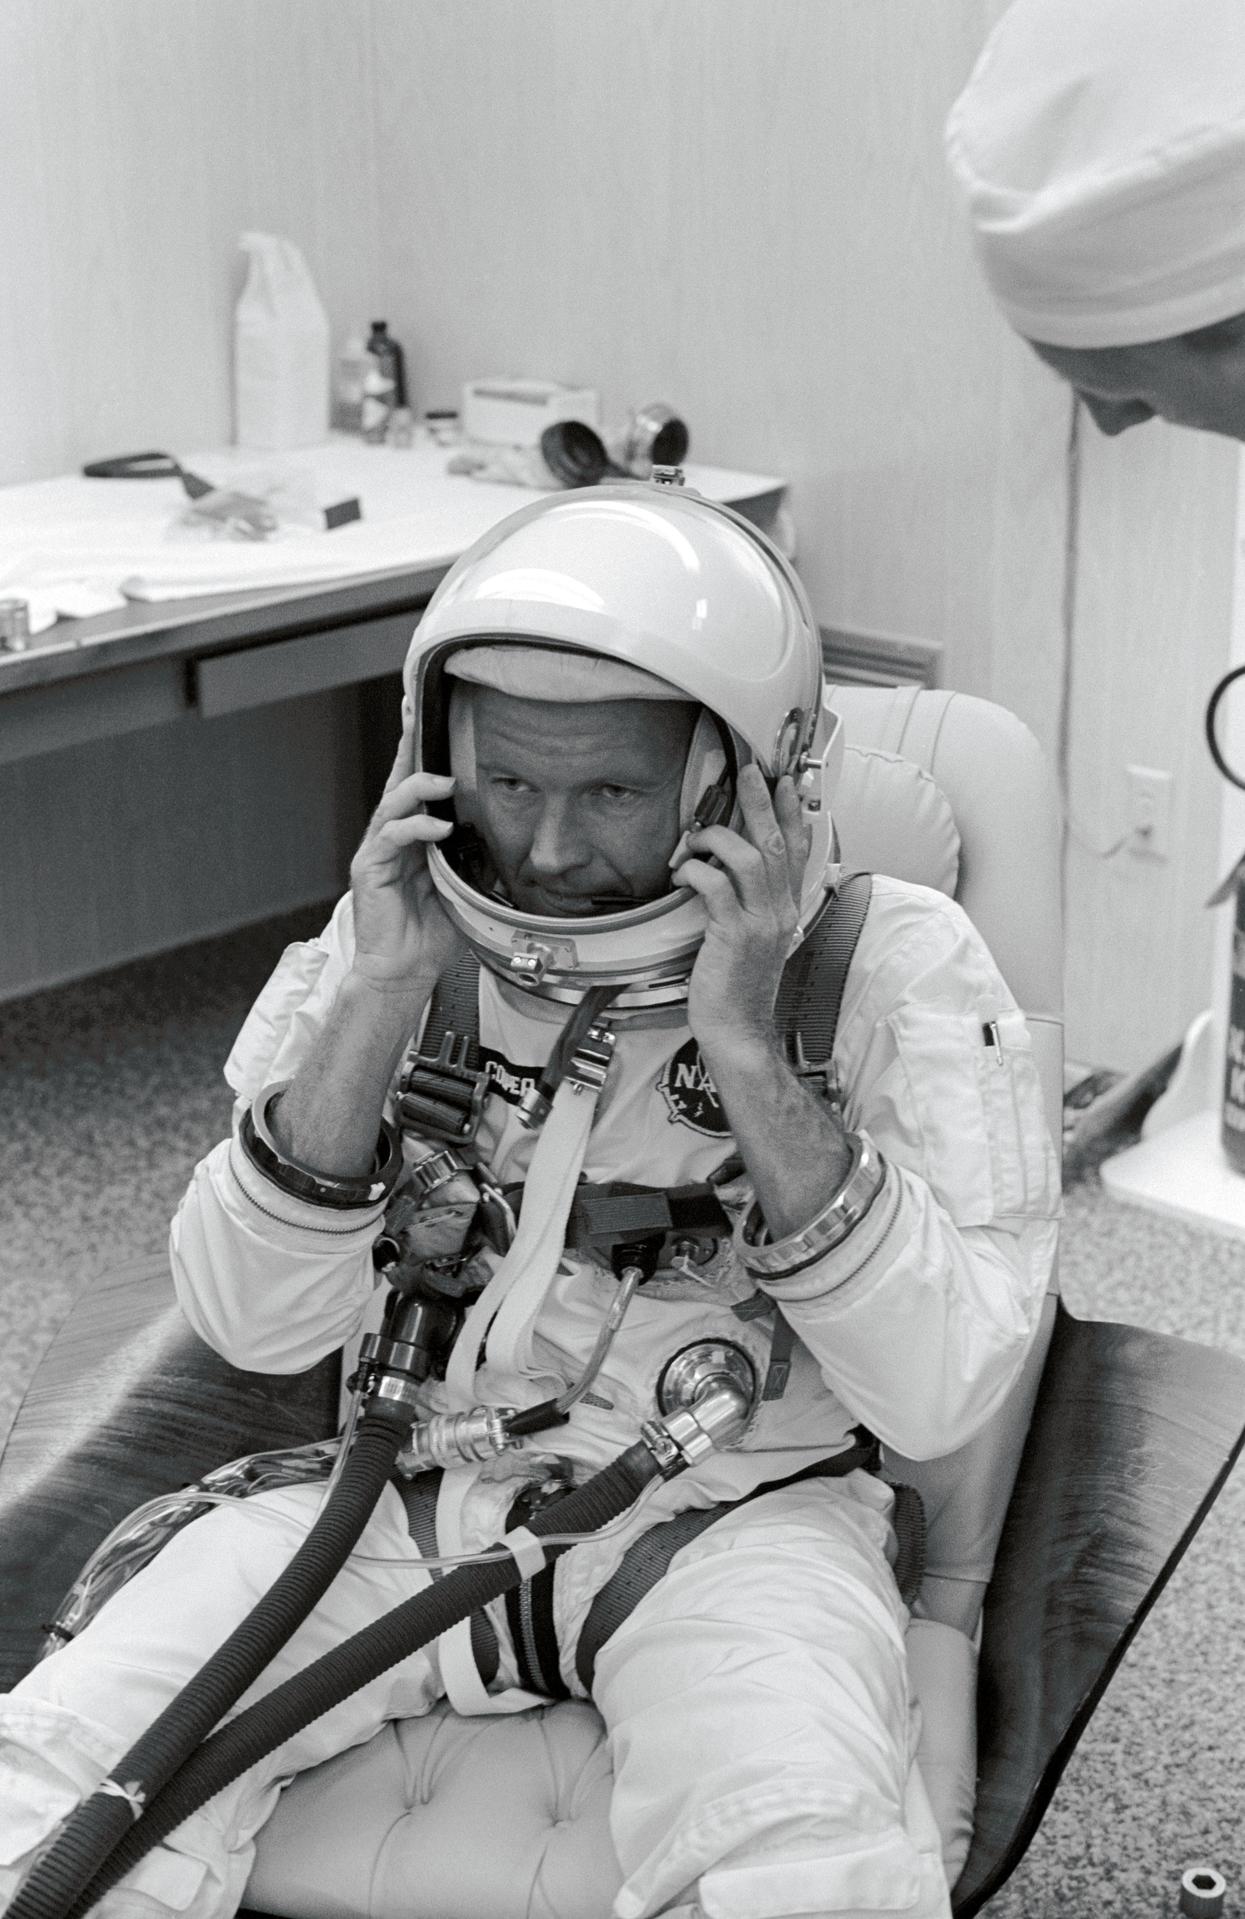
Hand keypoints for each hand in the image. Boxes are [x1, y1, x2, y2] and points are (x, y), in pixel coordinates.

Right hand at [349, 706, 463, 991]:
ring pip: (393, 802)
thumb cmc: (430, 934)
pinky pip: (391, 836)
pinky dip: (415, 827)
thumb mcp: (468, 888)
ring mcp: (379, 850)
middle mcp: (393, 837)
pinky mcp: (370, 868)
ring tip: (445, 782)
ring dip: (420, 787)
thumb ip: (481, 859)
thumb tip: (512, 837)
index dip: (424, 752)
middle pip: (400, 780)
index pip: (420, 786)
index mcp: (415, 837)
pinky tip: (437, 826)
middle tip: (418, 712)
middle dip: (409, 744)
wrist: (403, 972)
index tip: (431, 716)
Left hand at [673, 764, 811, 1057]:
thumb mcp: (750, 937)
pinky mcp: (736, 936)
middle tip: (750, 770)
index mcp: (785, 908)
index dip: (792, 812)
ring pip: (753, 859)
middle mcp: (780, 911)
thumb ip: (746, 902)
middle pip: (778, 844)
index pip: (798, 850)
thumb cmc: (737, 986)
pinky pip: (718, 887)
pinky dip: (699, 871)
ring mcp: (762, 924)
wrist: (738, 1031)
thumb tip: (725, 868)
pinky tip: (683, 873)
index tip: (786, 780)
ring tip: (697, 835)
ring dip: (721, 837)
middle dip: (763, 802)